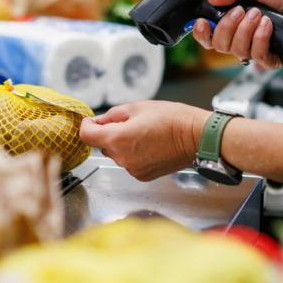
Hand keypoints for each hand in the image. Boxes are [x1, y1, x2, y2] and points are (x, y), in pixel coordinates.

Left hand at [79, 102, 211, 181]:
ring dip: (122, 144)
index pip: (86, 136)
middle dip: (109, 134)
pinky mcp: (143, 175)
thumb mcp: (137, 107)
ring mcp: (132, 169)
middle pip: (103, 145)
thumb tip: (97, 122)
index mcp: (117, 139)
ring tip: (144, 133)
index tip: (92, 121)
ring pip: (117, 155)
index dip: (87, 126)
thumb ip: (112, 115)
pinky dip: (134, 154)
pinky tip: (149, 145)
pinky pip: (129, 163)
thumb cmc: (171, 118)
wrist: (196, 137)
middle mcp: (122, 158)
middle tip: (128, 122)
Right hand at [191, 0, 282, 70]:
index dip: (201, 32)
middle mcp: (243, 38)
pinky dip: (260, 37)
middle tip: (241, 11)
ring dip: (246, 30)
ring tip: (260, 15)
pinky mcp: (271, 60)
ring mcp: (256, 50)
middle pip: (218, 44)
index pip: (209, 35)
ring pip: (236, 50)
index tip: (200, 22)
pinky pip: (256, 55)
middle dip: (226, 26)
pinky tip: (269, 25)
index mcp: (236, 22)